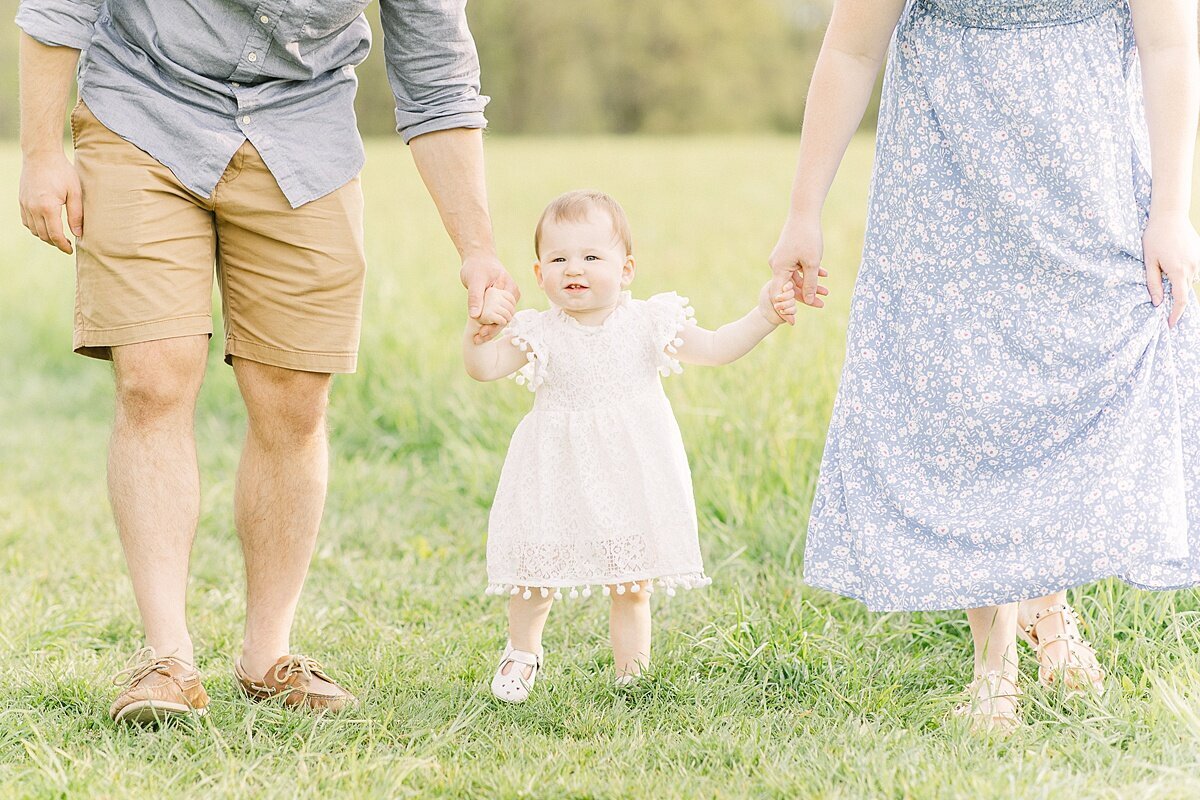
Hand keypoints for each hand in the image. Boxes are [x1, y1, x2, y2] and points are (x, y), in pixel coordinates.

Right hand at [19, 151, 82, 254]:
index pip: (55, 235)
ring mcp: (25, 205)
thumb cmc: (62, 171)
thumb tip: (78, 234)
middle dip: (56, 243)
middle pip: (43, 235)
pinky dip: (36, 228)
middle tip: (68, 244)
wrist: (41, 155)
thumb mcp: (75, 192)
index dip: (63, 246)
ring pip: (34, 230)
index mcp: (48, 207)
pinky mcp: (22, 201)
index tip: (71, 250)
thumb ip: (76, 215)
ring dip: (46, 236)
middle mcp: (33, 208)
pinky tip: (47, 226)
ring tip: (59, 236)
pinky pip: (26, 221)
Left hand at [461, 254, 520, 342]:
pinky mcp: (502, 299)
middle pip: (504, 318)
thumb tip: (475, 316)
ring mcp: (508, 297)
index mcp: (509, 289)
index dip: (494, 327)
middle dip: (491, 331)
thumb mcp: (474, 280)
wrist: (478, 257)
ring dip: (490, 328)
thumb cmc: (476, 266)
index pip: (504, 314)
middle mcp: (512, 294)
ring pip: (502, 318)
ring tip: (477, 338)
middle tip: (477, 340)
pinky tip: (480, 329)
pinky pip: (498, 314)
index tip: (481, 334)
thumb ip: (475, 297)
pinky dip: (489, 322)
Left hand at [759, 281, 795, 325]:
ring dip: (784, 305)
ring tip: (776, 307)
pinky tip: (782, 312)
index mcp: (784, 287)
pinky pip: (794, 310)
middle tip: (776, 299)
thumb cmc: (765, 300)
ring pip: (793, 302)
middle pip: (792, 293)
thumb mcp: (768, 289)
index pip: (790, 284)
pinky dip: (788, 311)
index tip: (783, 289)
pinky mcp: (791, 311)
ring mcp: (791, 302)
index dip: (788, 286)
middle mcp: (788, 294)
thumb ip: (777, 283)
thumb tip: (787, 278)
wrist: (763, 314)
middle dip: (784, 297)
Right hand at [768, 213, 828, 322]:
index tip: (793, 321)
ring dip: (811, 284)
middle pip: (789, 288)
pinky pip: (797, 268)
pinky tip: (824, 274)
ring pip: (795, 278)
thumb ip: (810, 283)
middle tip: (821, 305)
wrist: (804, 213)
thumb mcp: (813, 263)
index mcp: (779, 269)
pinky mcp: (787, 254)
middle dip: (805, 297)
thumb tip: (808, 300)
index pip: (779, 296)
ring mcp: (781, 259)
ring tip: (826, 291)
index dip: (786, 309)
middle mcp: (777, 265)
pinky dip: (809, 272)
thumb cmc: (808, 237)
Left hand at [1144, 214, 1199, 328]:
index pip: (1180, 300)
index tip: (1170, 324)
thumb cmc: (1155, 237)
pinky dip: (1185, 274)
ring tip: (1168, 276)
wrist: (1170, 215)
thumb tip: (1157, 302)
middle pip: (1185, 291)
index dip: (1176, 314)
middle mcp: (1193, 267)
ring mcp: (1199, 260)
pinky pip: (1194, 270)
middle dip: (1176, 300)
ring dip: (1180, 284)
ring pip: (1190, 281)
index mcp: (1179, 271)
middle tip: (1165, 306)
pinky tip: (1175, 265)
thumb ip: (1153, 283)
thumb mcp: (1149, 261)